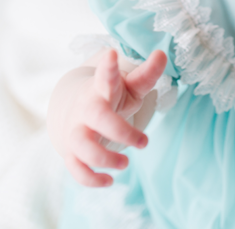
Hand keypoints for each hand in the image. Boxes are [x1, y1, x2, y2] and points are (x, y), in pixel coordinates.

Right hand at [58, 49, 166, 186]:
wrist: (79, 114)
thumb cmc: (111, 98)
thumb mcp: (130, 85)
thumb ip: (147, 74)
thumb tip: (162, 53)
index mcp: (103, 88)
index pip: (105, 76)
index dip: (108, 67)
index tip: (112, 54)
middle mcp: (86, 108)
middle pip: (96, 116)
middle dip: (120, 130)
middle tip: (144, 142)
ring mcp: (77, 131)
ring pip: (81, 146)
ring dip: (104, 158)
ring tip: (126, 163)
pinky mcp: (72, 152)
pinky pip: (75, 168)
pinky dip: (91, 179)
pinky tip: (109, 181)